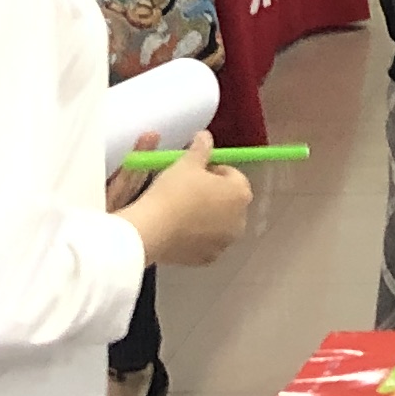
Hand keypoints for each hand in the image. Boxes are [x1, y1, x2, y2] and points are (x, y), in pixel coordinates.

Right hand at [120, 143, 254, 266]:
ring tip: (180, 209)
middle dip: (212, 194)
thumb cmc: (174, 191)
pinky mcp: (208, 259)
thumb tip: (206, 136)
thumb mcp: (187, 163)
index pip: (232, 175)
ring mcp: (225, 242)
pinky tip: (177, 228)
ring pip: (217, 223)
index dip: (212, 170)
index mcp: (241, 194)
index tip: (194, 171)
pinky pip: (205, 242)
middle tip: (186, 189)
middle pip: (228, 201)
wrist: (152, 229)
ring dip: (205, 215)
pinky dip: (196, 235)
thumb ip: (201, 148)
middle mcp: (241, 220)